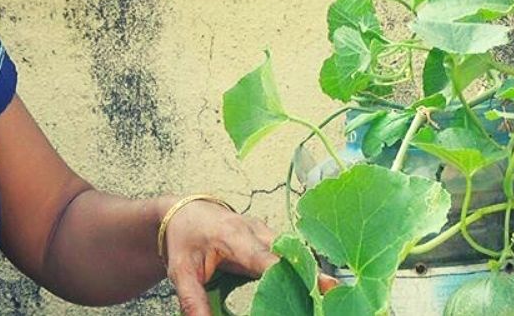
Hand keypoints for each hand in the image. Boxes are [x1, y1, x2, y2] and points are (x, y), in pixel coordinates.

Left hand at [162, 200, 339, 315]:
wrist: (184, 212)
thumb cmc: (184, 238)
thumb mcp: (181, 273)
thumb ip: (193, 302)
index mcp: (235, 237)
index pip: (269, 259)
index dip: (295, 273)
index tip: (320, 287)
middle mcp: (256, 231)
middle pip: (291, 255)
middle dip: (311, 275)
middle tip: (332, 295)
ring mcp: (265, 232)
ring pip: (294, 253)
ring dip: (307, 273)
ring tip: (326, 295)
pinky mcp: (269, 238)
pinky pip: (290, 254)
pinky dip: (299, 270)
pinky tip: (309, 288)